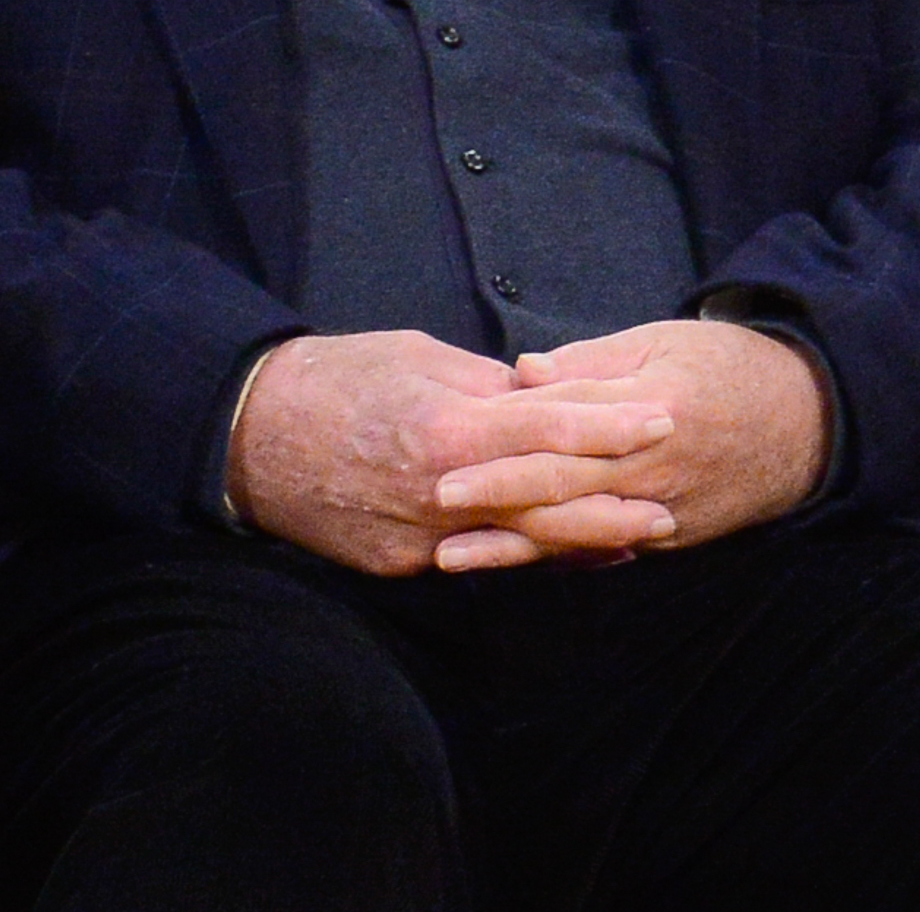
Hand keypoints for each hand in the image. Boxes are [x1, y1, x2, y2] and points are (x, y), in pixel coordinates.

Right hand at [226, 329, 678, 575]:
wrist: (247, 436)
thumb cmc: (337, 377)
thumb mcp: (420, 357)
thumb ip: (487, 386)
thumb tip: (540, 396)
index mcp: (447, 427)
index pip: (549, 429)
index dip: (612, 425)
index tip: (663, 419)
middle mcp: (439, 493)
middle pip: (545, 506)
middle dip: (613, 505)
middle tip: (672, 504)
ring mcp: (417, 539)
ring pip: (515, 545)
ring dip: (578, 543)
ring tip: (636, 537)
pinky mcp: (396, 564)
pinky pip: (471, 559)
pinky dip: (518, 553)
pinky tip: (558, 553)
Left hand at [431, 320, 830, 569]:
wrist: (807, 424)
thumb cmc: (729, 366)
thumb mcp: (664, 341)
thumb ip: (591, 361)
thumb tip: (523, 373)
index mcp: (649, 409)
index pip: (563, 429)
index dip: (504, 444)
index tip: (449, 452)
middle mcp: (652, 467)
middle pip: (561, 488)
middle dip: (495, 499)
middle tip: (436, 503)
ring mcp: (662, 509)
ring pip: (574, 531)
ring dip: (510, 546)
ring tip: (450, 556)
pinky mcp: (669, 535)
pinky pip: (604, 549)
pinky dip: (556, 559)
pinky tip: (512, 565)